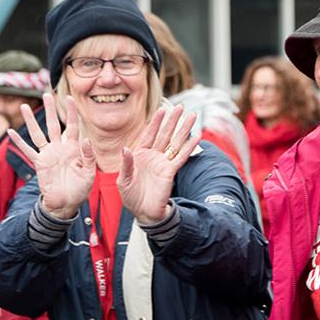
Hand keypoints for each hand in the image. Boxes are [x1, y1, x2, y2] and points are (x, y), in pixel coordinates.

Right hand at [8, 93, 95, 218]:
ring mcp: (48, 155)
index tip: (70, 98)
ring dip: (31, 120)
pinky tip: (10, 132)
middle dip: (50, 110)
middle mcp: (60, 148)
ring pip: (38, 133)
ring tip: (24, 106)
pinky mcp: (39, 163)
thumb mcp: (89, 173)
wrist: (66, 204)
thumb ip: (88, 156)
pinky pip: (27, 150)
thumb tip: (87, 140)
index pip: (74, 126)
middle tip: (46, 94)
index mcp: (74, 148)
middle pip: (54, 124)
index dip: (72, 112)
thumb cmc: (80, 189)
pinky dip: (18, 142)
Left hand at [118, 105, 199, 224]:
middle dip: (173, 120)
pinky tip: (196, 137)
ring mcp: (163, 162)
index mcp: (139, 154)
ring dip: (184, 129)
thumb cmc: (131, 196)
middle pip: (165, 134)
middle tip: (181, 106)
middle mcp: (153, 155)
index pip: (149, 134)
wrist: (143, 212)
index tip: (162, 109)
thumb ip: (126, 164)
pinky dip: (189, 147)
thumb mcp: (123, 180)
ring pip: (175, 142)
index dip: (156, 122)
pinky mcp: (171, 171)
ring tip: (193, 116)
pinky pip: (181, 157)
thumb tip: (125, 149)